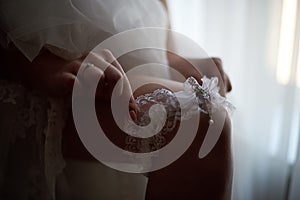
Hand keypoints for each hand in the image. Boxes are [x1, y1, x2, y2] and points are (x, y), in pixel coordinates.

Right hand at [1, 47, 137, 117]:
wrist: (48, 71)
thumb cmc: (80, 79)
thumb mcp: (101, 84)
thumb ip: (117, 94)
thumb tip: (134, 112)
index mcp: (106, 58)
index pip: (124, 79)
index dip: (129, 98)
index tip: (133, 115)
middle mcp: (94, 58)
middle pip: (116, 78)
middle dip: (119, 98)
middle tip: (118, 114)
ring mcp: (78, 65)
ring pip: (98, 79)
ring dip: (100, 94)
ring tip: (94, 101)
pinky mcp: (64, 76)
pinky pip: (77, 86)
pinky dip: (82, 95)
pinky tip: (80, 100)